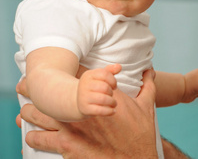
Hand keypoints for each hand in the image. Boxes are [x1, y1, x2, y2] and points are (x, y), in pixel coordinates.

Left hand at [17, 69, 158, 158]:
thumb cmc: (140, 133)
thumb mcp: (146, 106)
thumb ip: (147, 85)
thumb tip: (149, 70)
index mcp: (98, 96)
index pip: (77, 76)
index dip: (66, 73)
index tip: (58, 73)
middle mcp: (81, 109)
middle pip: (50, 92)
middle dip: (38, 89)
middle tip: (30, 87)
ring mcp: (71, 128)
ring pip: (38, 115)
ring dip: (30, 112)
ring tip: (27, 111)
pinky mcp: (66, 147)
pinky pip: (39, 139)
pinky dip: (33, 137)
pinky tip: (33, 135)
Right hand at [77, 64, 120, 116]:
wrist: (78, 101)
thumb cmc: (94, 87)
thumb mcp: (100, 77)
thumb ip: (110, 70)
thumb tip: (119, 66)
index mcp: (88, 75)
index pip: (105, 74)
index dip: (113, 81)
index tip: (114, 86)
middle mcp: (84, 85)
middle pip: (105, 87)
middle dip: (111, 92)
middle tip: (111, 95)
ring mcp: (83, 97)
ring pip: (103, 99)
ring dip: (112, 102)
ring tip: (113, 103)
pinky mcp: (85, 109)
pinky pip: (100, 111)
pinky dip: (109, 111)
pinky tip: (113, 111)